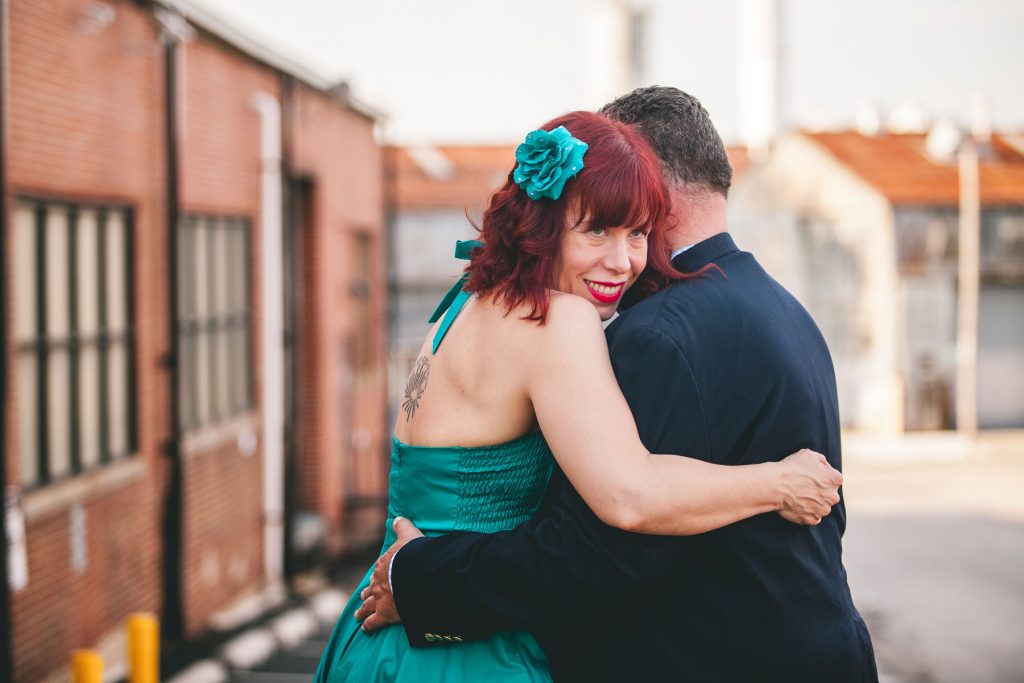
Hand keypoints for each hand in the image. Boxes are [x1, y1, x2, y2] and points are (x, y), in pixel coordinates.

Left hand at [354, 517, 424, 632]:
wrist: (415, 573)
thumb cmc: (413, 554)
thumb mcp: (409, 535)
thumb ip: (402, 527)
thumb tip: (397, 518)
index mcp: (383, 565)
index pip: (378, 571)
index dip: (376, 576)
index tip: (375, 580)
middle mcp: (377, 582)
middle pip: (369, 589)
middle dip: (366, 594)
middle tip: (362, 598)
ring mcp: (379, 599)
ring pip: (367, 606)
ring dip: (362, 610)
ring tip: (358, 615)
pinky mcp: (384, 614)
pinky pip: (373, 622)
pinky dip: (368, 625)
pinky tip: (365, 629)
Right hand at [775, 449, 841, 524]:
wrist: (775, 485)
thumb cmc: (791, 468)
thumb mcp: (808, 454)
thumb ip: (822, 461)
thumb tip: (825, 467)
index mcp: (835, 479)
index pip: (833, 479)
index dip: (821, 478)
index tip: (810, 477)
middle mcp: (833, 496)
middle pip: (829, 495)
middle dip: (820, 493)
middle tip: (804, 488)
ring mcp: (823, 510)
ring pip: (822, 508)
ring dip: (813, 504)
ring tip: (798, 497)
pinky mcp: (812, 520)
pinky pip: (812, 518)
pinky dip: (806, 514)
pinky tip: (796, 505)